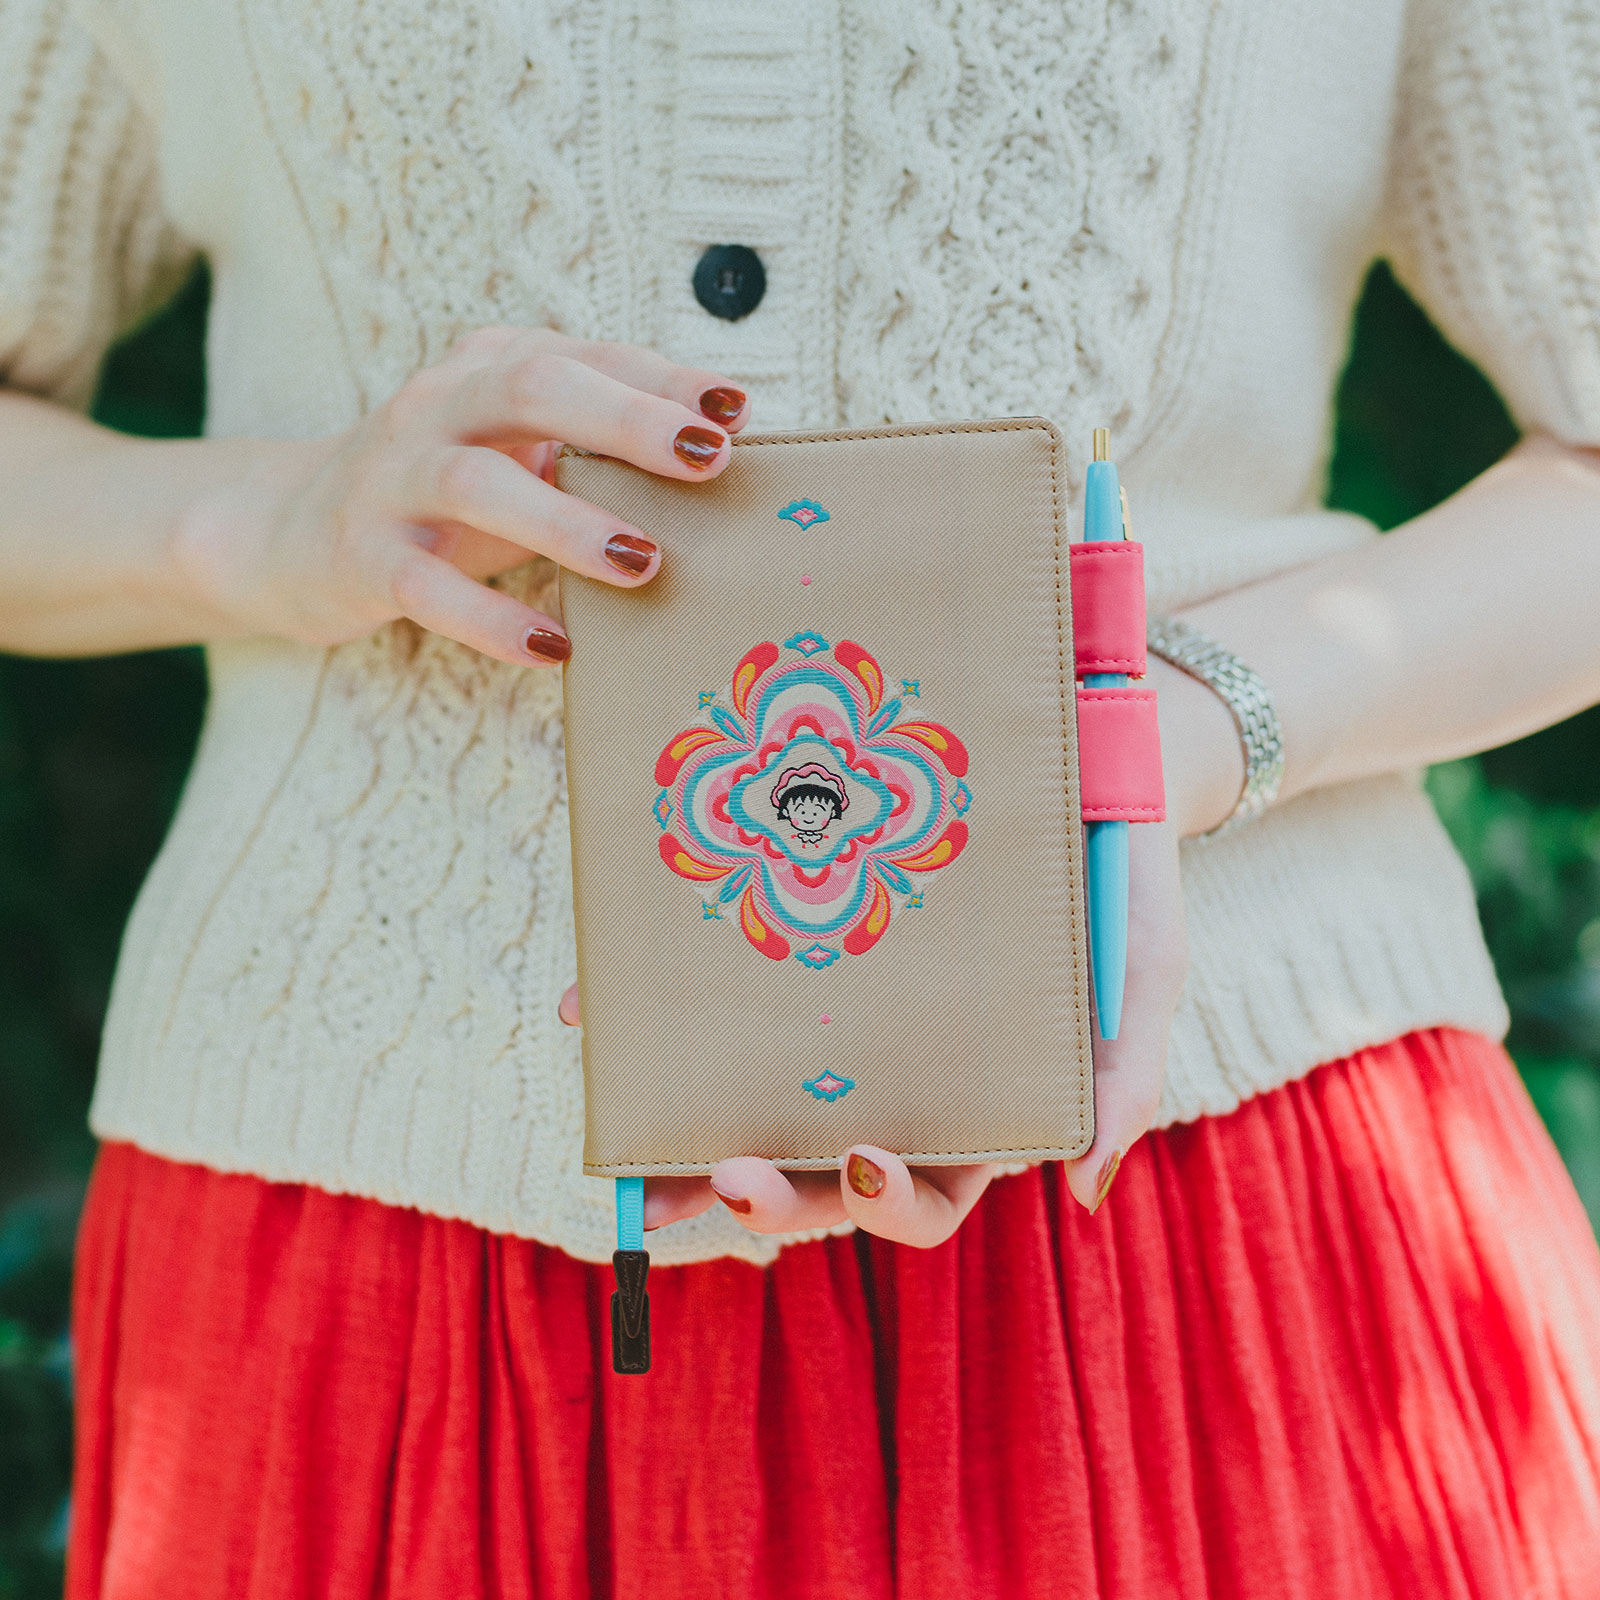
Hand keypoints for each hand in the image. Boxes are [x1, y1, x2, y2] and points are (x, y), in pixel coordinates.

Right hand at [170, 327, 749, 663]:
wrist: (290, 530)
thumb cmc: (445, 495)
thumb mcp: (516, 453)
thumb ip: (595, 448)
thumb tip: (719, 461)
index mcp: (486, 370)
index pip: (583, 356)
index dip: (660, 379)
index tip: (735, 410)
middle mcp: (435, 407)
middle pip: (530, 389)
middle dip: (624, 422)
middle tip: (706, 463)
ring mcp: (391, 479)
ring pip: (476, 485)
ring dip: (566, 522)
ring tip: (642, 562)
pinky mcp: (362, 557)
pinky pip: (427, 587)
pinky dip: (493, 620)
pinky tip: (556, 650)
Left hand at [557, 812, 1185, 1237]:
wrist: (1084, 758)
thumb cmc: (1121, 880)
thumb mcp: (1143, 974)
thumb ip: (1125, 1079)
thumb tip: (1085, 1191)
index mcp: (976, 1109)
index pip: (921, 1196)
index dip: (883, 1205)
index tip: (854, 1161)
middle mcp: (897, 1079)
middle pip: (816, 1173)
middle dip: (761, 1197)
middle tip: (713, 1183)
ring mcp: (839, 1016)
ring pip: (750, 1101)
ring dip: (683, 1137)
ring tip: (626, 1140)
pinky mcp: (795, 944)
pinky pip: (715, 997)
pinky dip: (652, 1016)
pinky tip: (595, 1013)